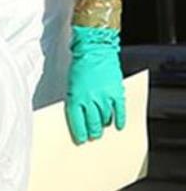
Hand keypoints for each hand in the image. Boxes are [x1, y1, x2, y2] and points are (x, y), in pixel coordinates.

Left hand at [66, 25, 125, 144]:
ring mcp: (104, 97)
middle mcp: (90, 100)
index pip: (77, 121)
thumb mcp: (71, 84)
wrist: (94, 50)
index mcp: (75, 97)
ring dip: (104, 125)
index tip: (81, 140)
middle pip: (92, 122)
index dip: (80, 132)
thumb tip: (80, 115)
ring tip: (103, 130)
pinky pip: (119, 111)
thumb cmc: (80, 65)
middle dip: (93, 132)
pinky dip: (120, 119)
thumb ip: (76, 99)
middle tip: (94, 137)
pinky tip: (119, 126)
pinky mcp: (117, 92)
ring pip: (106, 118)